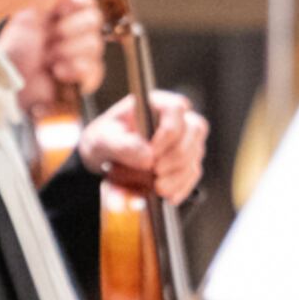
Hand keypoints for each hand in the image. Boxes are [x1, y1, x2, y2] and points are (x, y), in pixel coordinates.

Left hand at [8, 0, 107, 117]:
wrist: (7, 84)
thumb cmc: (14, 51)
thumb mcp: (29, 14)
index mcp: (63, 13)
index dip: (77, 0)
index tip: (60, 7)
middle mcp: (76, 31)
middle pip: (95, 19)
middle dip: (68, 29)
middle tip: (49, 37)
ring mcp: (82, 55)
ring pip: (95, 44)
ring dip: (67, 50)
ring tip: (48, 57)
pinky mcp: (84, 78)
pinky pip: (94, 68)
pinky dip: (74, 69)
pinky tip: (57, 70)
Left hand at [81, 93, 208, 205]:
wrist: (105, 158)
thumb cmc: (105, 139)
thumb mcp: (103, 139)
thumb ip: (122, 145)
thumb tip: (148, 158)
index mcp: (156, 103)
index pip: (176, 109)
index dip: (169, 132)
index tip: (153, 154)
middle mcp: (177, 118)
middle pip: (194, 130)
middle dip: (176, 156)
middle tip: (156, 173)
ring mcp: (186, 139)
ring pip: (195, 154)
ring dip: (178, 175)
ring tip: (157, 187)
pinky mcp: (187, 160)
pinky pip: (193, 173)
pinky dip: (181, 186)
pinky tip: (167, 196)